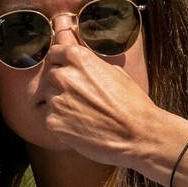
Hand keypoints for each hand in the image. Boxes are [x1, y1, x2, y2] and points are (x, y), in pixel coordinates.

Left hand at [38, 43, 161, 166]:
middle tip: (81, 96)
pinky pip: (51, 118)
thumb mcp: (115, 72)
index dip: (60, 61)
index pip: (55, 52)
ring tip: (84, 113)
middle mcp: (64, 77)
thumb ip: (91, 66)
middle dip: (62, 84)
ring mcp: (56, 100)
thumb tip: (80, 65)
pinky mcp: (53, 122)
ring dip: (62, 103)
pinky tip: (80, 126)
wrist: (137, 134)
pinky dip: (62, 122)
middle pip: (51, 76)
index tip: (64, 68)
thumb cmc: (131, 103)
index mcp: (78, 58)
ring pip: (50, 98)